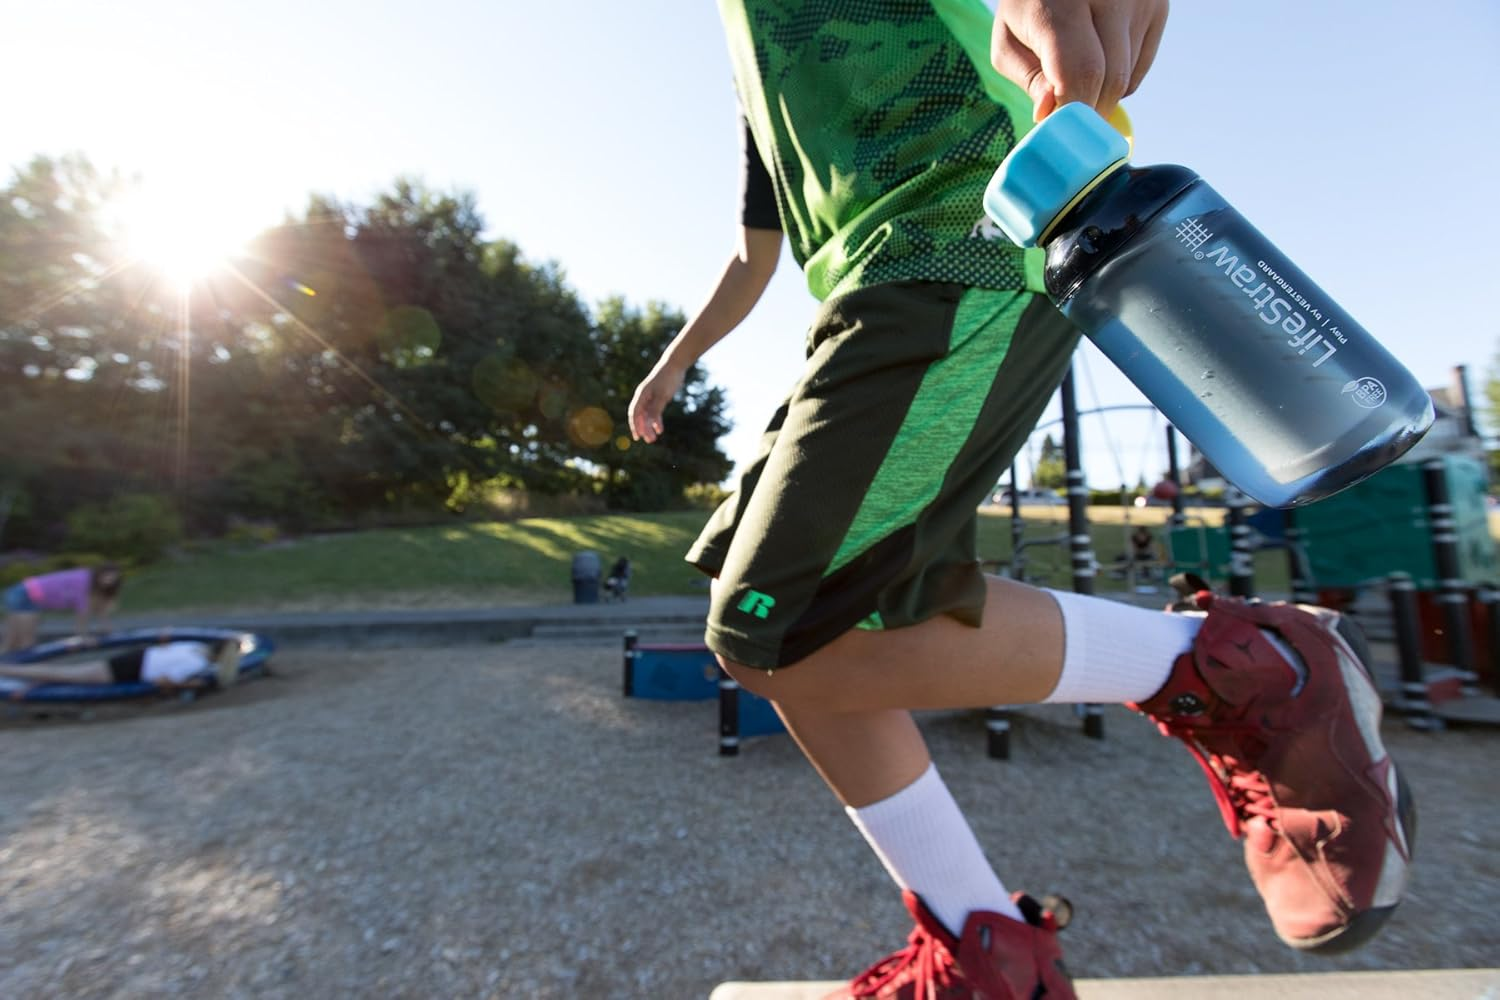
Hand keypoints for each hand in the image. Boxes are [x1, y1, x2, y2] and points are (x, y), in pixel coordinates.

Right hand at [628, 361, 685, 443]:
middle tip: (650, 441)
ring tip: (654, 438)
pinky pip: (655, 412)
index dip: (635, 426)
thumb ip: (656, 410)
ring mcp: (651, 398)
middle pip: (641, 416)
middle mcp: (644, 397)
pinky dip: (656, 421)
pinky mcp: (658, 398)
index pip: (634, 413)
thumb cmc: (667, 379)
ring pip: (648, 416)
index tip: (637, 437)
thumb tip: (651, 425)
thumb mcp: (662, 396)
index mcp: (641, 395)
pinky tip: (660, 429)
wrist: (675, 365)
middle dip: (644, 429)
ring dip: (650, 427)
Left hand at [992, 0, 1168, 121]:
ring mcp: (1140, 0)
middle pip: (1110, 81)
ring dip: (1100, 94)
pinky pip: (1138, 71)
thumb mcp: (1011, 40)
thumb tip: (1052, 116)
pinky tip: (1096, 59)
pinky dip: (1117, 81)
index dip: (1074, 110)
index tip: (1061, 129)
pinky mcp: (1157, 7)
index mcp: (1063, 3)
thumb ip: (1030, 80)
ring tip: (1075, 71)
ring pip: (1126, 80)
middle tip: (1065, 116)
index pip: (1082, 72)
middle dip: (1088, 111)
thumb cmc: (1029, 7)